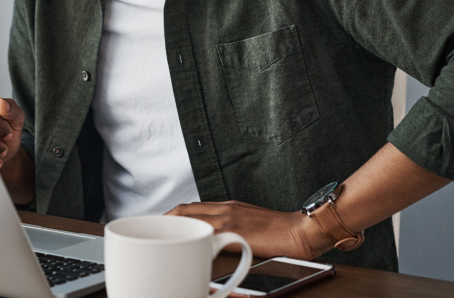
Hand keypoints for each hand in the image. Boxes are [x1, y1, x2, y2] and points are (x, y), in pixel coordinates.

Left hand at [165, 200, 331, 259]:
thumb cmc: (281, 230)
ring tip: (159, 239)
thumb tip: (213, 241)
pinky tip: (182, 247)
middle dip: (165, 220)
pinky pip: (206, 233)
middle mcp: (225, 209)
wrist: (302, 230)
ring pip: (191, 217)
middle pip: (185, 210)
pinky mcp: (236, 232)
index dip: (172, 215)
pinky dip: (191, 238)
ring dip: (173, 226)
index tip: (160, 224)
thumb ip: (231, 229)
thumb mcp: (251, 224)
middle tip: (151, 232)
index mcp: (228, 207)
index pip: (191, 207)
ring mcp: (229, 219)